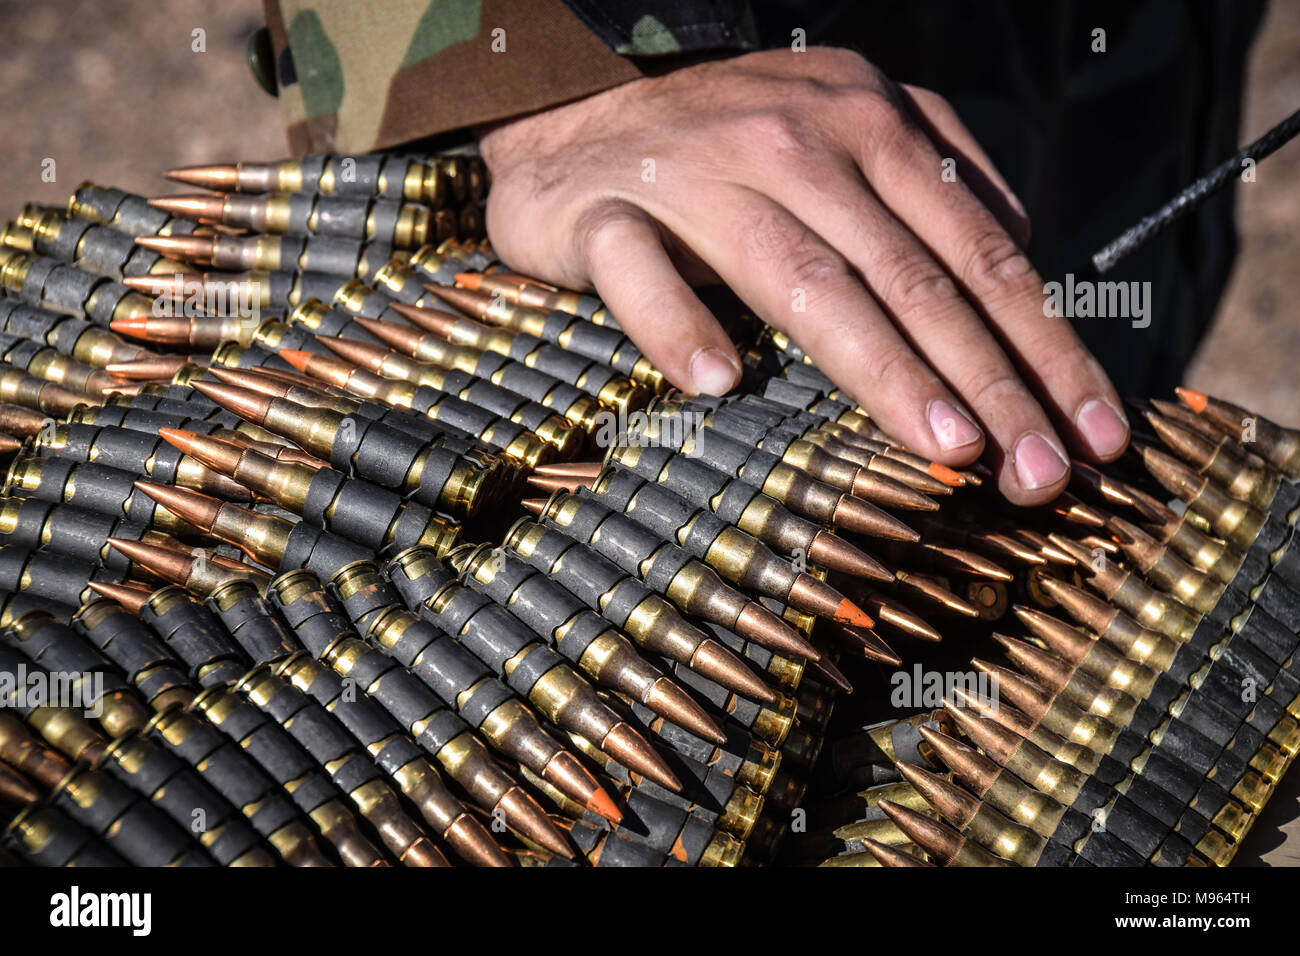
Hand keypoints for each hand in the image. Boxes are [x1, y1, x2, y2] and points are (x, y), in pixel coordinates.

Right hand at [476, 47, 1129, 503]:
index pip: (977, 246)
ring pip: (801, 277)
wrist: (574, 122)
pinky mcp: (605, 211)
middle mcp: (795, 137)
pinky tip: (719, 384)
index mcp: (868, 122)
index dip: (1041, 342)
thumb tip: (1024, 258)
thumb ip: (930, 188)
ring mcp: (699, 171)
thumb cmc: (724, 152)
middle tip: (1039, 470)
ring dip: (880, 365)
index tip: (1092, 432)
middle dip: (988, 377)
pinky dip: (678, 325)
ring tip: (944, 446)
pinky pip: (641, 272)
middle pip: (909, 272)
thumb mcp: (845, 138)